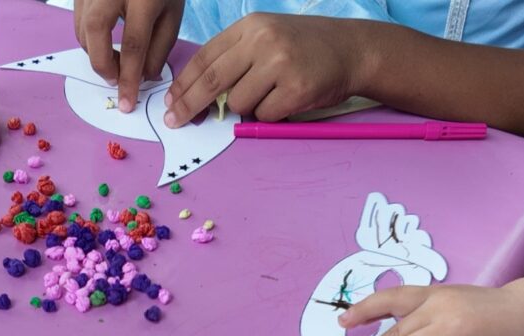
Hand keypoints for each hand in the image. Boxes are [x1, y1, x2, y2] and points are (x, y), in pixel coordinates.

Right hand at [74, 0, 183, 111]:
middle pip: (96, 32)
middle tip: (116, 80)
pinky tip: (105, 44)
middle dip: (103, 64)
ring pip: (82, 28)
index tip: (127, 102)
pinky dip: (89, 39)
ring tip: (115, 62)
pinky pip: (77, 20)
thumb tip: (143, 79)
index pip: (133, 45)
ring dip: (95, 53)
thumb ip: (159, 49)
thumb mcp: (172, 14)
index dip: (129, 78)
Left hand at [164, 14, 367, 127]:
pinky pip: (264, 115)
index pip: (205, 58)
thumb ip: (235, 59)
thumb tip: (197, 94)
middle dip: (189, 105)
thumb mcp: (266, 38)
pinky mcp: (296, 89)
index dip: (183, 84)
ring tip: (271, 93)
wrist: (353, 49)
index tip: (170, 102)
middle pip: (212, 81)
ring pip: (239, 103)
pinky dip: (271, 115)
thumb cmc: (304, 48)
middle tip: (175, 121)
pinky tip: (288, 99)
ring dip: (248, 108)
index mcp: (250, 26)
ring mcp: (280, 64)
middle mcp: (263, 40)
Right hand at [339, 285, 523, 335]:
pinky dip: (374, 302)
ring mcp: (432, 293)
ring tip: (341, 327)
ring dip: (363, 316)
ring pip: (390, 308)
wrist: (521, 311)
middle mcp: (436, 308)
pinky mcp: (429, 288)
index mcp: (450, 332)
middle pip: (394, 334)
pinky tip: (356, 311)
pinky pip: (396, 294)